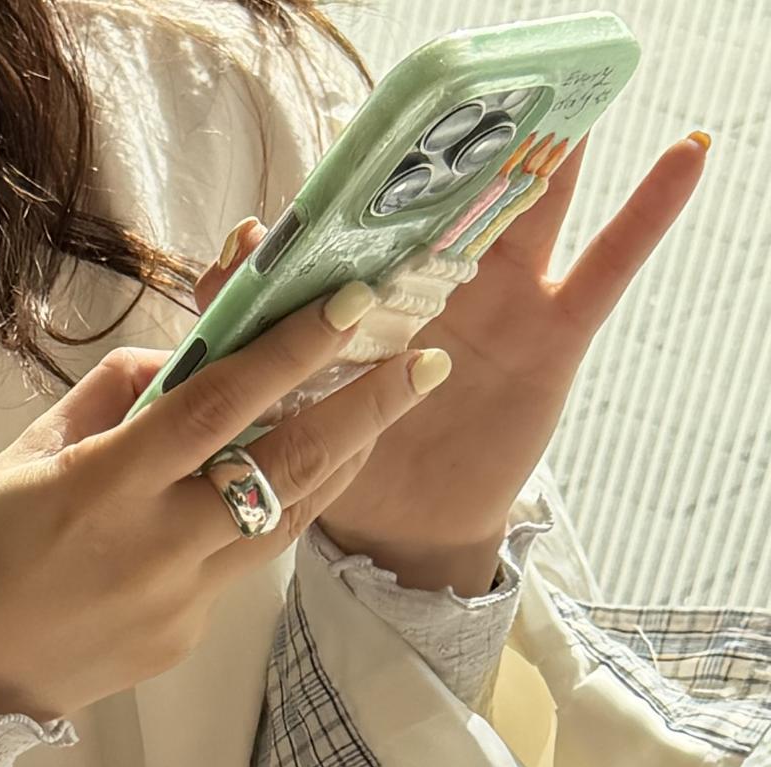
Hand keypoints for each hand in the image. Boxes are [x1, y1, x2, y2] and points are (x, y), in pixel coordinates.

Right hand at [0, 293, 447, 721]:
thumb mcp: (24, 454)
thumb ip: (111, 399)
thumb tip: (180, 361)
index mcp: (104, 489)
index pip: (219, 405)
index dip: (291, 350)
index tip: (350, 302)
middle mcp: (154, 548)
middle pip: (285, 470)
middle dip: (364, 410)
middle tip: (424, 362)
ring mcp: (178, 603)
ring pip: (283, 522)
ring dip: (337, 464)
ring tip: (377, 416)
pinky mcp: (184, 640)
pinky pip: (233, 566)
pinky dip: (253, 520)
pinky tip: (254, 495)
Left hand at [205, 132, 710, 593]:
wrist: (399, 531)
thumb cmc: (339, 458)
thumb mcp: (286, 394)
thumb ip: (253, 324)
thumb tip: (235, 248)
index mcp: (377, 283)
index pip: (376, 209)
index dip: (373, 172)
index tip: (365, 133)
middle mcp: (441, 277)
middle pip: (458, 189)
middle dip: (469, 137)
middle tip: (481, 79)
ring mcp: (503, 297)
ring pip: (533, 205)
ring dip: (555, 146)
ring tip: (576, 85)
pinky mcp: (553, 331)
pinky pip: (609, 265)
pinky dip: (649, 210)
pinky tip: (686, 153)